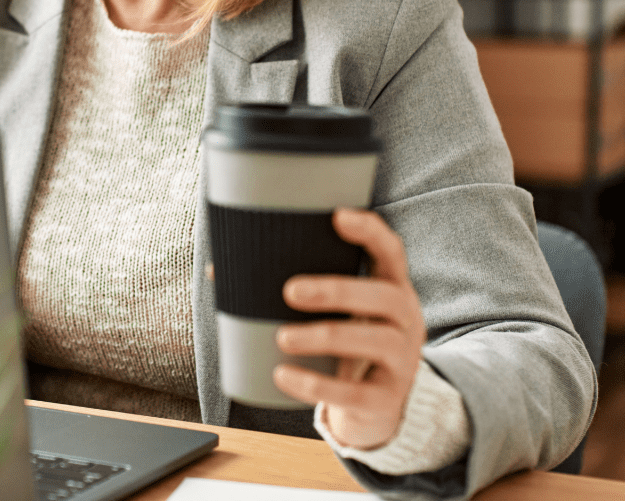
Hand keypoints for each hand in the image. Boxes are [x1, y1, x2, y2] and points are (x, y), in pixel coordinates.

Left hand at [272, 206, 425, 449]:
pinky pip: (355, 392)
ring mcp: (402, 360)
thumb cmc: (345, 343)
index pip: (391, 251)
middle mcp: (406, 319)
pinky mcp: (386, 399)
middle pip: (383, 296)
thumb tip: (218, 270)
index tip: (338, 216)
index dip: (369, 232)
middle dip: (336, 290)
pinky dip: (316, 385)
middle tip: (289, 292)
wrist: (377, 407)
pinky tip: (283, 376)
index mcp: (392, 288)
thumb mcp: (337, 312)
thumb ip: (296, 287)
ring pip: (373, 341)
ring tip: (282, 337)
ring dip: (324, 336)